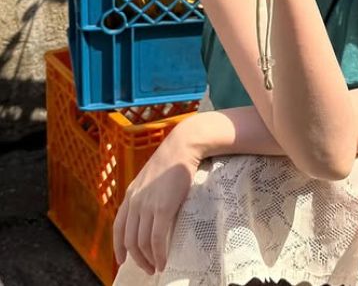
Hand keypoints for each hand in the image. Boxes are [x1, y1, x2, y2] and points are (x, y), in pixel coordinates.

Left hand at [112, 124, 200, 274]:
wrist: (182, 147)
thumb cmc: (171, 161)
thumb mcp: (150, 178)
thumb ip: (145, 194)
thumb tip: (148, 213)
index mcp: (130, 194)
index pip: (118, 227)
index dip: (118, 247)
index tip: (122, 260)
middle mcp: (135, 202)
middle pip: (130, 240)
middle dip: (137, 259)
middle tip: (147, 268)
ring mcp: (147, 205)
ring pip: (142, 243)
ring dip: (149, 260)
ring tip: (157, 267)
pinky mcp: (163, 208)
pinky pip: (157, 239)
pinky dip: (159, 254)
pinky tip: (164, 261)